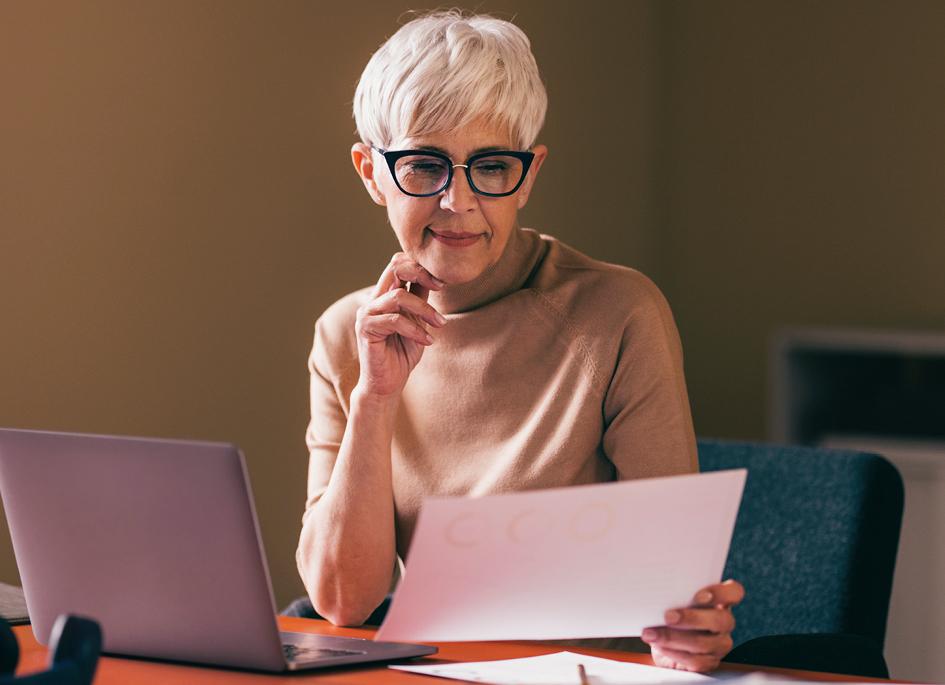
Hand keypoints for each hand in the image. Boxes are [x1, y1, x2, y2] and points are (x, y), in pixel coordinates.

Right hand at [354, 253, 446, 396]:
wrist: (387, 383)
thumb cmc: (403, 353)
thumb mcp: (418, 322)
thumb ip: (421, 301)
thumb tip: (437, 278)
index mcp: (386, 294)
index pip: (399, 264)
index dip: (422, 267)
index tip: (443, 282)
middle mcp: (374, 299)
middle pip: (395, 267)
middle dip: (421, 273)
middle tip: (441, 287)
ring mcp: (367, 312)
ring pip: (398, 296)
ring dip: (425, 310)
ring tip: (440, 324)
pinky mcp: (365, 328)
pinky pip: (395, 320)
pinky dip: (415, 330)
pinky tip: (427, 341)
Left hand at [641, 579, 743, 672]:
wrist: (662, 642)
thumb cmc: (669, 614)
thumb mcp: (672, 600)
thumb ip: (674, 594)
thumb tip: (658, 591)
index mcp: (719, 601)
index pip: (734, 592)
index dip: (721, 593)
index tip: (701, 596)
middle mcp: (723, 622)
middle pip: (720, 620)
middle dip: (692, 618)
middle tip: (668, 616)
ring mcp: (719, 644)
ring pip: (704, 643)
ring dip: (674, 637)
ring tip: (652, 633)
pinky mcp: (708, 663)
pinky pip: (695, 661)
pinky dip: (673, 652)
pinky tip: (660, 646)